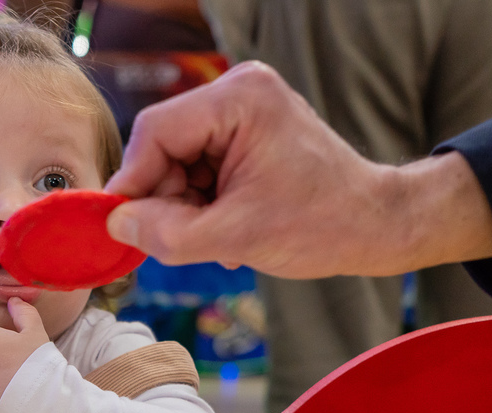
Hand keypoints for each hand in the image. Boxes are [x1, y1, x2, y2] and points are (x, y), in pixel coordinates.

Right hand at [104, 61, 491, 277]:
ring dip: (186, 207)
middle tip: (184, 240)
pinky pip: (200, 166)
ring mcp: (243, 110)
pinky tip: (227, 228)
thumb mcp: (235, 237)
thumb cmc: (323, 224)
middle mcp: (238, 92)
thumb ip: (167, 233)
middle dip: (167, 199)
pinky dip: (203, 203)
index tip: (124, 225)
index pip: (156, 132)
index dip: (134, 182)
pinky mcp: (246, 132)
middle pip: (164, 147)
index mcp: (239, 100)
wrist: (375, 225)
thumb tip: (116, 226)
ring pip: (178, 162)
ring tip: (218, 239)